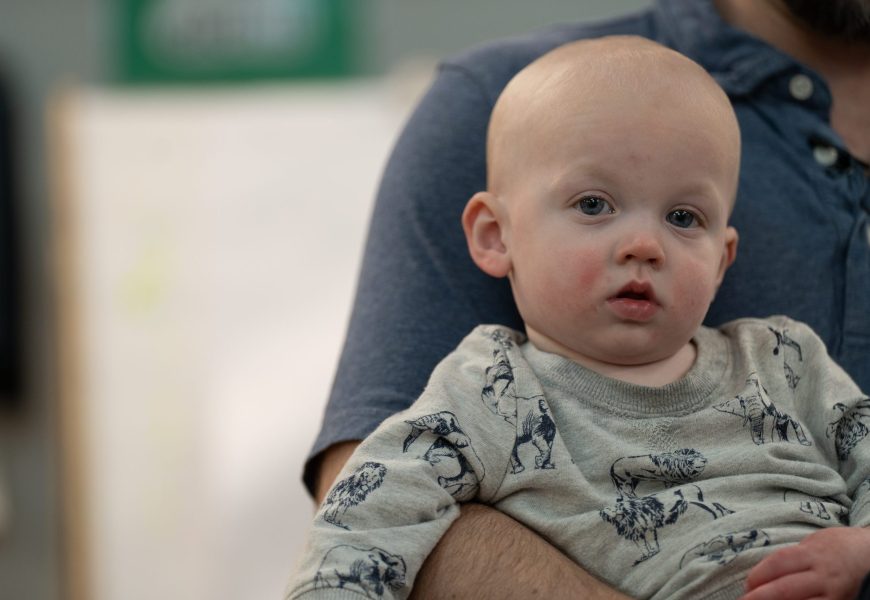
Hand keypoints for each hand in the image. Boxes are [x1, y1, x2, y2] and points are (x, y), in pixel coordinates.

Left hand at [741, 527, 869, 599]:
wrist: (865, 554)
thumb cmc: (831, 548)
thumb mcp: (808, 546)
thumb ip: (786, 561)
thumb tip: (757, 579)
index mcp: (811, 554)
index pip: (779, 563)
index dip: (758, 575)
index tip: (747, 585)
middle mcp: (822, 574)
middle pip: (786, 588)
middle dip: (761, 598)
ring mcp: (833, 593)